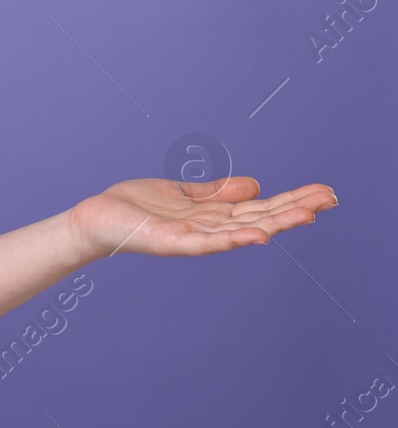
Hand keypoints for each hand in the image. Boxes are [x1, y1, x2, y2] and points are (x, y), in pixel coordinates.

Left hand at [68, 176, 337, 258]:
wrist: (97, 218)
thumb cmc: (136, 206)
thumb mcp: (183, 192)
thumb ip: (216, 192)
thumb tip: (255, 185)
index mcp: (213, 215)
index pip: (261, 206)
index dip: (291, 200)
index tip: (324, 192)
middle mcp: (209, 229)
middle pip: (260, 217)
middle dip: (295, 209)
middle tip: (330, 199)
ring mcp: (192, 237)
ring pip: (241, 230)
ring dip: (275, 222)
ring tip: (307, 214)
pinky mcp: (171, 241)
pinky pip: (207, 242)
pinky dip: (233, 239)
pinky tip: (257, 234)